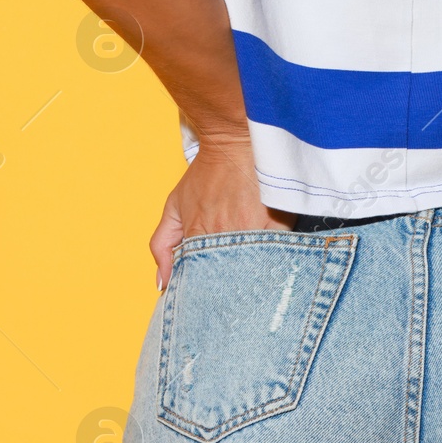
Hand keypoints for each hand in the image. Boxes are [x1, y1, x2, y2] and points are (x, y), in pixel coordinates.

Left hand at [151, 135, 294, 288]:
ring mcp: (252, 232)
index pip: (197, 279)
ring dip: (250, 277)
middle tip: (229, 295)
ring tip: (251, 282)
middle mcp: (223, 237)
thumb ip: (162, 245)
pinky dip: (275, 261)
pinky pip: (278, 254)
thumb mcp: (173, 206)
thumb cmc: (205, 176)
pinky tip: (273, 265)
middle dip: (226, 289)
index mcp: (198, 237)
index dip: (201, 290)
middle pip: (225, 279)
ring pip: (251, 270)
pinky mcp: (278, 225)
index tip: (205, 296)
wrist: (235, 146)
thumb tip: (162, 283)